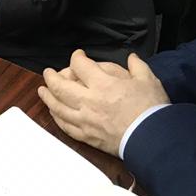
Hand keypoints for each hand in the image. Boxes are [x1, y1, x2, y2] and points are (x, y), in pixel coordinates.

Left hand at [38, 50, 168, 154]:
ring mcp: (85, 120)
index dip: (77, 57)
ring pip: (58, 107)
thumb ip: (137, 66)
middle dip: (51, 77)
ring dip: (48, 97)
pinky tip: (54, 113)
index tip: (79, 56)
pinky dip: (57, 117)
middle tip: (47, 73)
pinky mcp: (87, 136)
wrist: (153, 140)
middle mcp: (88, 101)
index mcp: (102, 84)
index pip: (79, 65)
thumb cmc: (151, 109)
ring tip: (42, 90)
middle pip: (60, 86)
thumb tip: (132, 57)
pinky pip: (66, 126)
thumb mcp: (148, 81)